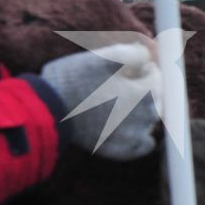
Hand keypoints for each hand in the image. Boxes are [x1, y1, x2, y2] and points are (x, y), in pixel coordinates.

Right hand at [38, 42, 159, 160]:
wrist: (47, 111)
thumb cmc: (73, 80)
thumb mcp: (103, 56)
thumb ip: (135, 53)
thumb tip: (150, 54)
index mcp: (144, 93)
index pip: (156, 75)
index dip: (143, 68)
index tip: (128, 67)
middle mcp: (144, 118)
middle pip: (157, 98)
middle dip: (144, 88)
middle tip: (122, 83)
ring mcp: (133, 137)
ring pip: (150, 120)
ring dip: (142, 109)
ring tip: (118, 101)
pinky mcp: (121, 151)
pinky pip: (144, 144)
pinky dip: (140, 136)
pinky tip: (127, 125)